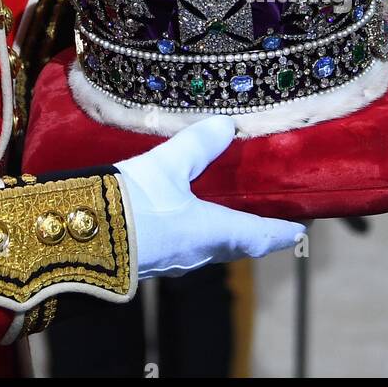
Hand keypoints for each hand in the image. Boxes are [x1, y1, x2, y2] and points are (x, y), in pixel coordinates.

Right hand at [115, 116, 305, 277]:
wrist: (86, 237)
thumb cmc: (136, 203)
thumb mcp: (167, 165)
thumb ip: (197, 145)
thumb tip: (226, 125)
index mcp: (213, 232)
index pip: (260, 236)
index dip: (282, 232)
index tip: (300, 229)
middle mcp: (199, 253)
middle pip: (237, 245)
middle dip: (253, 232)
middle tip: (266, 216)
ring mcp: (174, 261)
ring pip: (210, 248)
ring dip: (223, 234)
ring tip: (227, 213)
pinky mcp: (150, 260)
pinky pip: (185, 247)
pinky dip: (195, 232)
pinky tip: (182, 217)